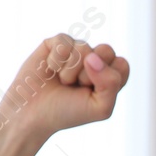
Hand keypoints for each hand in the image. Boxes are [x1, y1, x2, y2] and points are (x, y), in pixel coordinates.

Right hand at [0, 33, 129, 138]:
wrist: (33, 113)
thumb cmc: (68, 112)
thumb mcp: (100, 108)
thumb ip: (111, 84)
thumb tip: (93, 56)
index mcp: (110, 75)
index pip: (122, 65)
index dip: (107, 80)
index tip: (93, 92)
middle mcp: (95, 59)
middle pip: (106, 50)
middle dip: (90, 74)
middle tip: (77, 86)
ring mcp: (76, 49)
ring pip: (83, 47)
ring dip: (70, 71)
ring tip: (63, 81)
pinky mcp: (56, 42)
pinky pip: (64, 42)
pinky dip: (56, 61)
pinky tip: (50, 70)